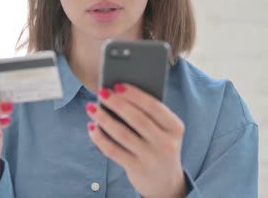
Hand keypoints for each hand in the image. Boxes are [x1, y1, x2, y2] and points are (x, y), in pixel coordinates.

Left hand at [86, 83, 187, 197]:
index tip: (118, 85)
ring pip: (123, 134)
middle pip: (138, 119)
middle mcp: (166, 143)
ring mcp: (152, 158)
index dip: (135, 95)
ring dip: (104, 119)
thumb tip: (117, 95)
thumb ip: (148, 115)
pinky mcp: (137, 169)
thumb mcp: (163, 131)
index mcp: (175, 127)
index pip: (154, 107)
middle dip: (117, 103)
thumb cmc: (159, 145)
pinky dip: (100, 138)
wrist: (165, 182)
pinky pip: (114, 151)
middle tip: (102, 92)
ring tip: (92, 108)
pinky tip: (92, 128)